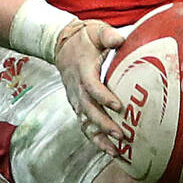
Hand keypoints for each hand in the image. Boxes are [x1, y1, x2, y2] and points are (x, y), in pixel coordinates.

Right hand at [54, 19, 126, 157]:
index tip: (119, 106)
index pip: (92, 87)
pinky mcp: (78, 106)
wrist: (62, 44)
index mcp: (83, 70)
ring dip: (100, 137)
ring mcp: (76, 99)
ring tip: (116, 151)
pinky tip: (110, 151)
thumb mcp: (95, 31)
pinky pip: (85, 125)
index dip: (104, 97)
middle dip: (104, 124)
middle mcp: (77, 88)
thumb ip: (107, 35)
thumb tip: (120, 40)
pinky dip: (96, 139)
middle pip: (89, 110)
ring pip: (86, 122)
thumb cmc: (84, 38)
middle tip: (121, 134)